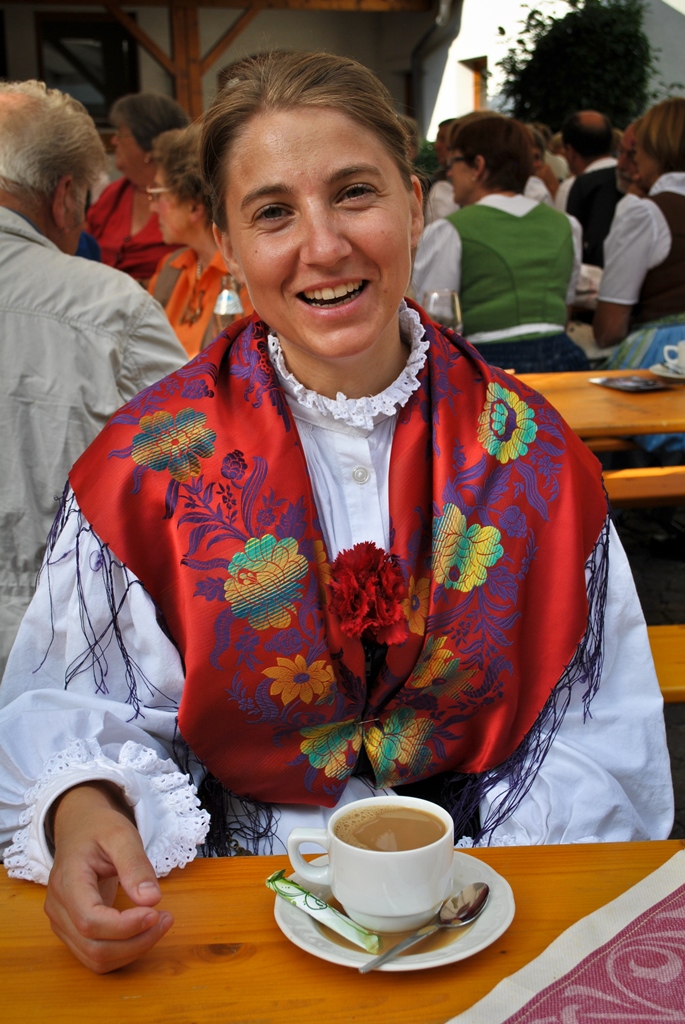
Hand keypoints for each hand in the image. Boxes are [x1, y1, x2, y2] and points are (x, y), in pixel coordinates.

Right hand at [44, 781, 173, 972]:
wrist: (80, 829)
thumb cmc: (99, 829)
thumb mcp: (121, 835)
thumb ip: (135, 865)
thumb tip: (152, 900)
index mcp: (67, 882)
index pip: (90, 921)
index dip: (124, 926)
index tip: (156, 913)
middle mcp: (59, 909)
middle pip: (94, 947)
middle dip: (136, 942)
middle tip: (166, 919)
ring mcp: (62, 923)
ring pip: (96, 958)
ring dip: (133, 950)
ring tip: (160, 924)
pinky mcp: (72, 931)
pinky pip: (97, 955)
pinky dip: (124, 951)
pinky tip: (144, 931)